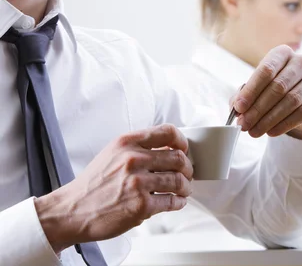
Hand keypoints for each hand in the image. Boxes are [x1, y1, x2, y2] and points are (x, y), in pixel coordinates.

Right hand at [34, 124, 192, 252]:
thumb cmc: (92, 184)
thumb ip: (138, 148)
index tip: (184, 149)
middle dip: (188, 168)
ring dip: (186, 187)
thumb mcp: (112, 154)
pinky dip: (178, 203)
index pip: (167, 132)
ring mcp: (138, 183)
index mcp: (127, 143)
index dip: (182, 141)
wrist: (70, 211)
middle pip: (179, 157)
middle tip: (187, 174)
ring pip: (179, 180)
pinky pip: (172, 201)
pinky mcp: (141, 206)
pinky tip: (176, 202)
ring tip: (183, 190)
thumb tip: (169, 148)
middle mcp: (133, 160)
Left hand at [232, 45, 301, 142]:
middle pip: (278, 86)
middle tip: (244, 124)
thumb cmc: (276, 92)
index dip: (251, 90)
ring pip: (291, 101)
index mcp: (283, 53)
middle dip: (258, 108)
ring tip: (255, 131)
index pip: (266, 70)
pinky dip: (285, 124)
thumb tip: (237, 108)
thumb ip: (245, 96)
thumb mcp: (258, 90)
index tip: (239, 108)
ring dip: (270, 119)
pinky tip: (272, 132)